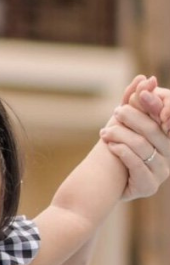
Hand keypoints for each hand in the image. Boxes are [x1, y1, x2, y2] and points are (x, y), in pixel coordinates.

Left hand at [101, 76, 169, 198]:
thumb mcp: (125, 120)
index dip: (154, 105)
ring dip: (121, 135)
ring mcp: (161, 172)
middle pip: (154, 130)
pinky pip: (136, 164)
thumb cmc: (117, 144)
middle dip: (134, 118)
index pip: (166, 117)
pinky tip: (110, 146)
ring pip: (142, 146)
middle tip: (117, 111)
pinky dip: (121, 152)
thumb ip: (136, 99)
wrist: (101, 179)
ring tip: (105, 132)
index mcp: (167, 137)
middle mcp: (169, 154)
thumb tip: (145, 78)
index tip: (139, 94)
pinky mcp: (149, 186)